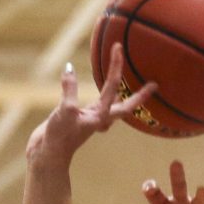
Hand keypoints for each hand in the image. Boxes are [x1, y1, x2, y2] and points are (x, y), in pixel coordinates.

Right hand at [25, 44, 155, 169]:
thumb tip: (69, 68)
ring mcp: (93, 121)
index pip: (112, 87)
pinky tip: (105, 93)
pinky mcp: (83, 121)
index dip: (116, 66)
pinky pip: (100, 107)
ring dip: (125, 97)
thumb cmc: (59, 137)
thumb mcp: (64, 111)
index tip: (118, 48)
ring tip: (133, 87)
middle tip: (154, 85)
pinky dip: (105, 98)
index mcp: (100, 116)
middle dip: (140, 95)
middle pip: (126, 105)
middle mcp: (101, 119)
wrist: (49, 155)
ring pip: (115, 107)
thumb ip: (69, 89)